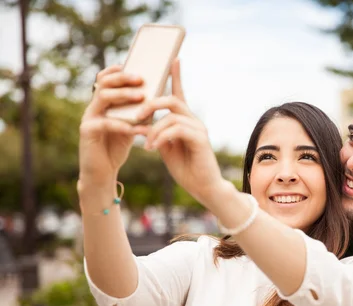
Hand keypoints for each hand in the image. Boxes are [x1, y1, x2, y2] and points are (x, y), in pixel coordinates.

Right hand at [79, 65, 147, 183]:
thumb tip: (158, 94)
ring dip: (123, 96)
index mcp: (103, 102)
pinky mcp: (86, 132)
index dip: (119, 70)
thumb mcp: (131, 125)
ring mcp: (88, 117)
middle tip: (141, 79)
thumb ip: (139, 111)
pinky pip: (104, 123)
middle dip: (123, 79)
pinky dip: (121, 124)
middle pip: (105, 83)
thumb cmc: (118, 145)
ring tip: (141, 97)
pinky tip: (135, 127)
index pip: (107, 78)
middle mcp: (94, 106)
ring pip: (103, 97)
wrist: (103, 170)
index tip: (138, 67)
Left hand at [137, 59, 227, 207]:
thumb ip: (156, 132)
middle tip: (135, 116)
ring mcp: (198, 129)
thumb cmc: (185, 168)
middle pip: (171, 100)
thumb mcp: (165, 147)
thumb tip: (141, 123)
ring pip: (171, 116)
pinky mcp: (200, 139)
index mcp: (185, 120)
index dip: (176, 76)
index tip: (172, 59)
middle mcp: (193, 120)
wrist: (203, 187)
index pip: (179, 93)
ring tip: (145, 142)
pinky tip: (152, 148)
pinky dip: (160, 137)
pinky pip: (176, 129)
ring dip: (153, 128)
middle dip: (150, 104)